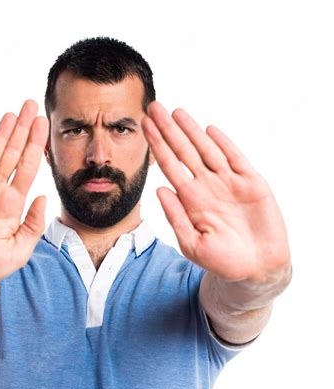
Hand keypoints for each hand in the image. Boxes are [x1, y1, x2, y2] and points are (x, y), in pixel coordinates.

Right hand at [0, 100, 48, 289]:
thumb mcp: (19, 251)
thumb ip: (32, 225)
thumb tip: (43, 197)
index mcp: (12, 205)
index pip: (27, 168)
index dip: (35, 146)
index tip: (44, 124)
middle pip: (11, 155)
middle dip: (21, 131)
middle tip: (31, 105)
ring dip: (1, 135)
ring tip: (13, 114)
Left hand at [141, 102, 290, 282]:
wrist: (256, 268)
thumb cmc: (223, 261)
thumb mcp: (192, 244)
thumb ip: (176, 217)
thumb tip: (159, 190)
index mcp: (191, 200)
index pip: (170, 166)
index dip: (157, 146)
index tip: (144, 127)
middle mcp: (207, 187)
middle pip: (185, 152)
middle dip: (169, 130)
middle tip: (154, 107)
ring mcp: (229, 183)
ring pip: (207, 150)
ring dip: (192, 131)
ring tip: (176, 112)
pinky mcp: (251, 184)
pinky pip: (235, 159)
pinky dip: (223, 144)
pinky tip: (209, 130)